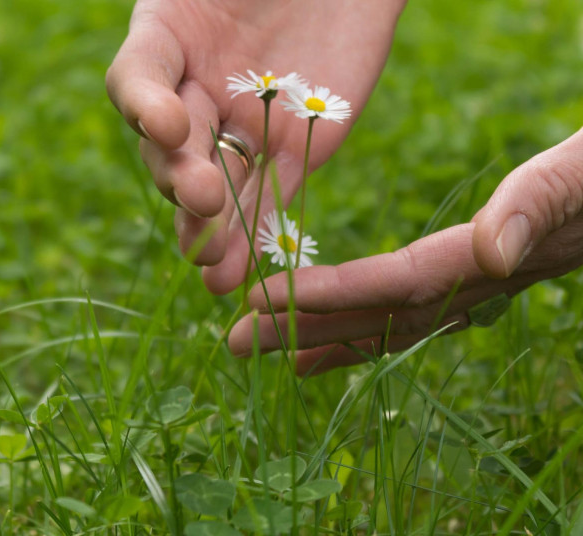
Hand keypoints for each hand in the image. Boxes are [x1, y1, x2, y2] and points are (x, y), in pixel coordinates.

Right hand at [106, 0, 406, 293]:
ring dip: (211, 226)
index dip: (144, 109)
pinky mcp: (297, 148)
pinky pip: (271, 193)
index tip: (168, 127)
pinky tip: (243, 267)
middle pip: (175, 147)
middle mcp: (198, 91)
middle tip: (200, 201)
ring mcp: (245, 124)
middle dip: (183, 178)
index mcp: (170, 40)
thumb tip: (177, 71)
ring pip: (218, 183)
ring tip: (212, 265)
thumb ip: (189, 8)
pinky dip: (256, 231)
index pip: (136, 80)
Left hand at [228, 128, 582, 374]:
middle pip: (378, 315)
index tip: (261, 300)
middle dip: (304, 330)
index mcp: (491, 259)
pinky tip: (321, 346)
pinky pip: (405, 315)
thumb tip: (491, 251)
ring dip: (321, 337)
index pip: (396, 285)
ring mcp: (472, 290)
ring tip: (261, 350)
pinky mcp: (471, 281)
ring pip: (386, 323)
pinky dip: (359, 332)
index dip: (329, 296)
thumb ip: (541, 203)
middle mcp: (475, 287)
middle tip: (235, 343)